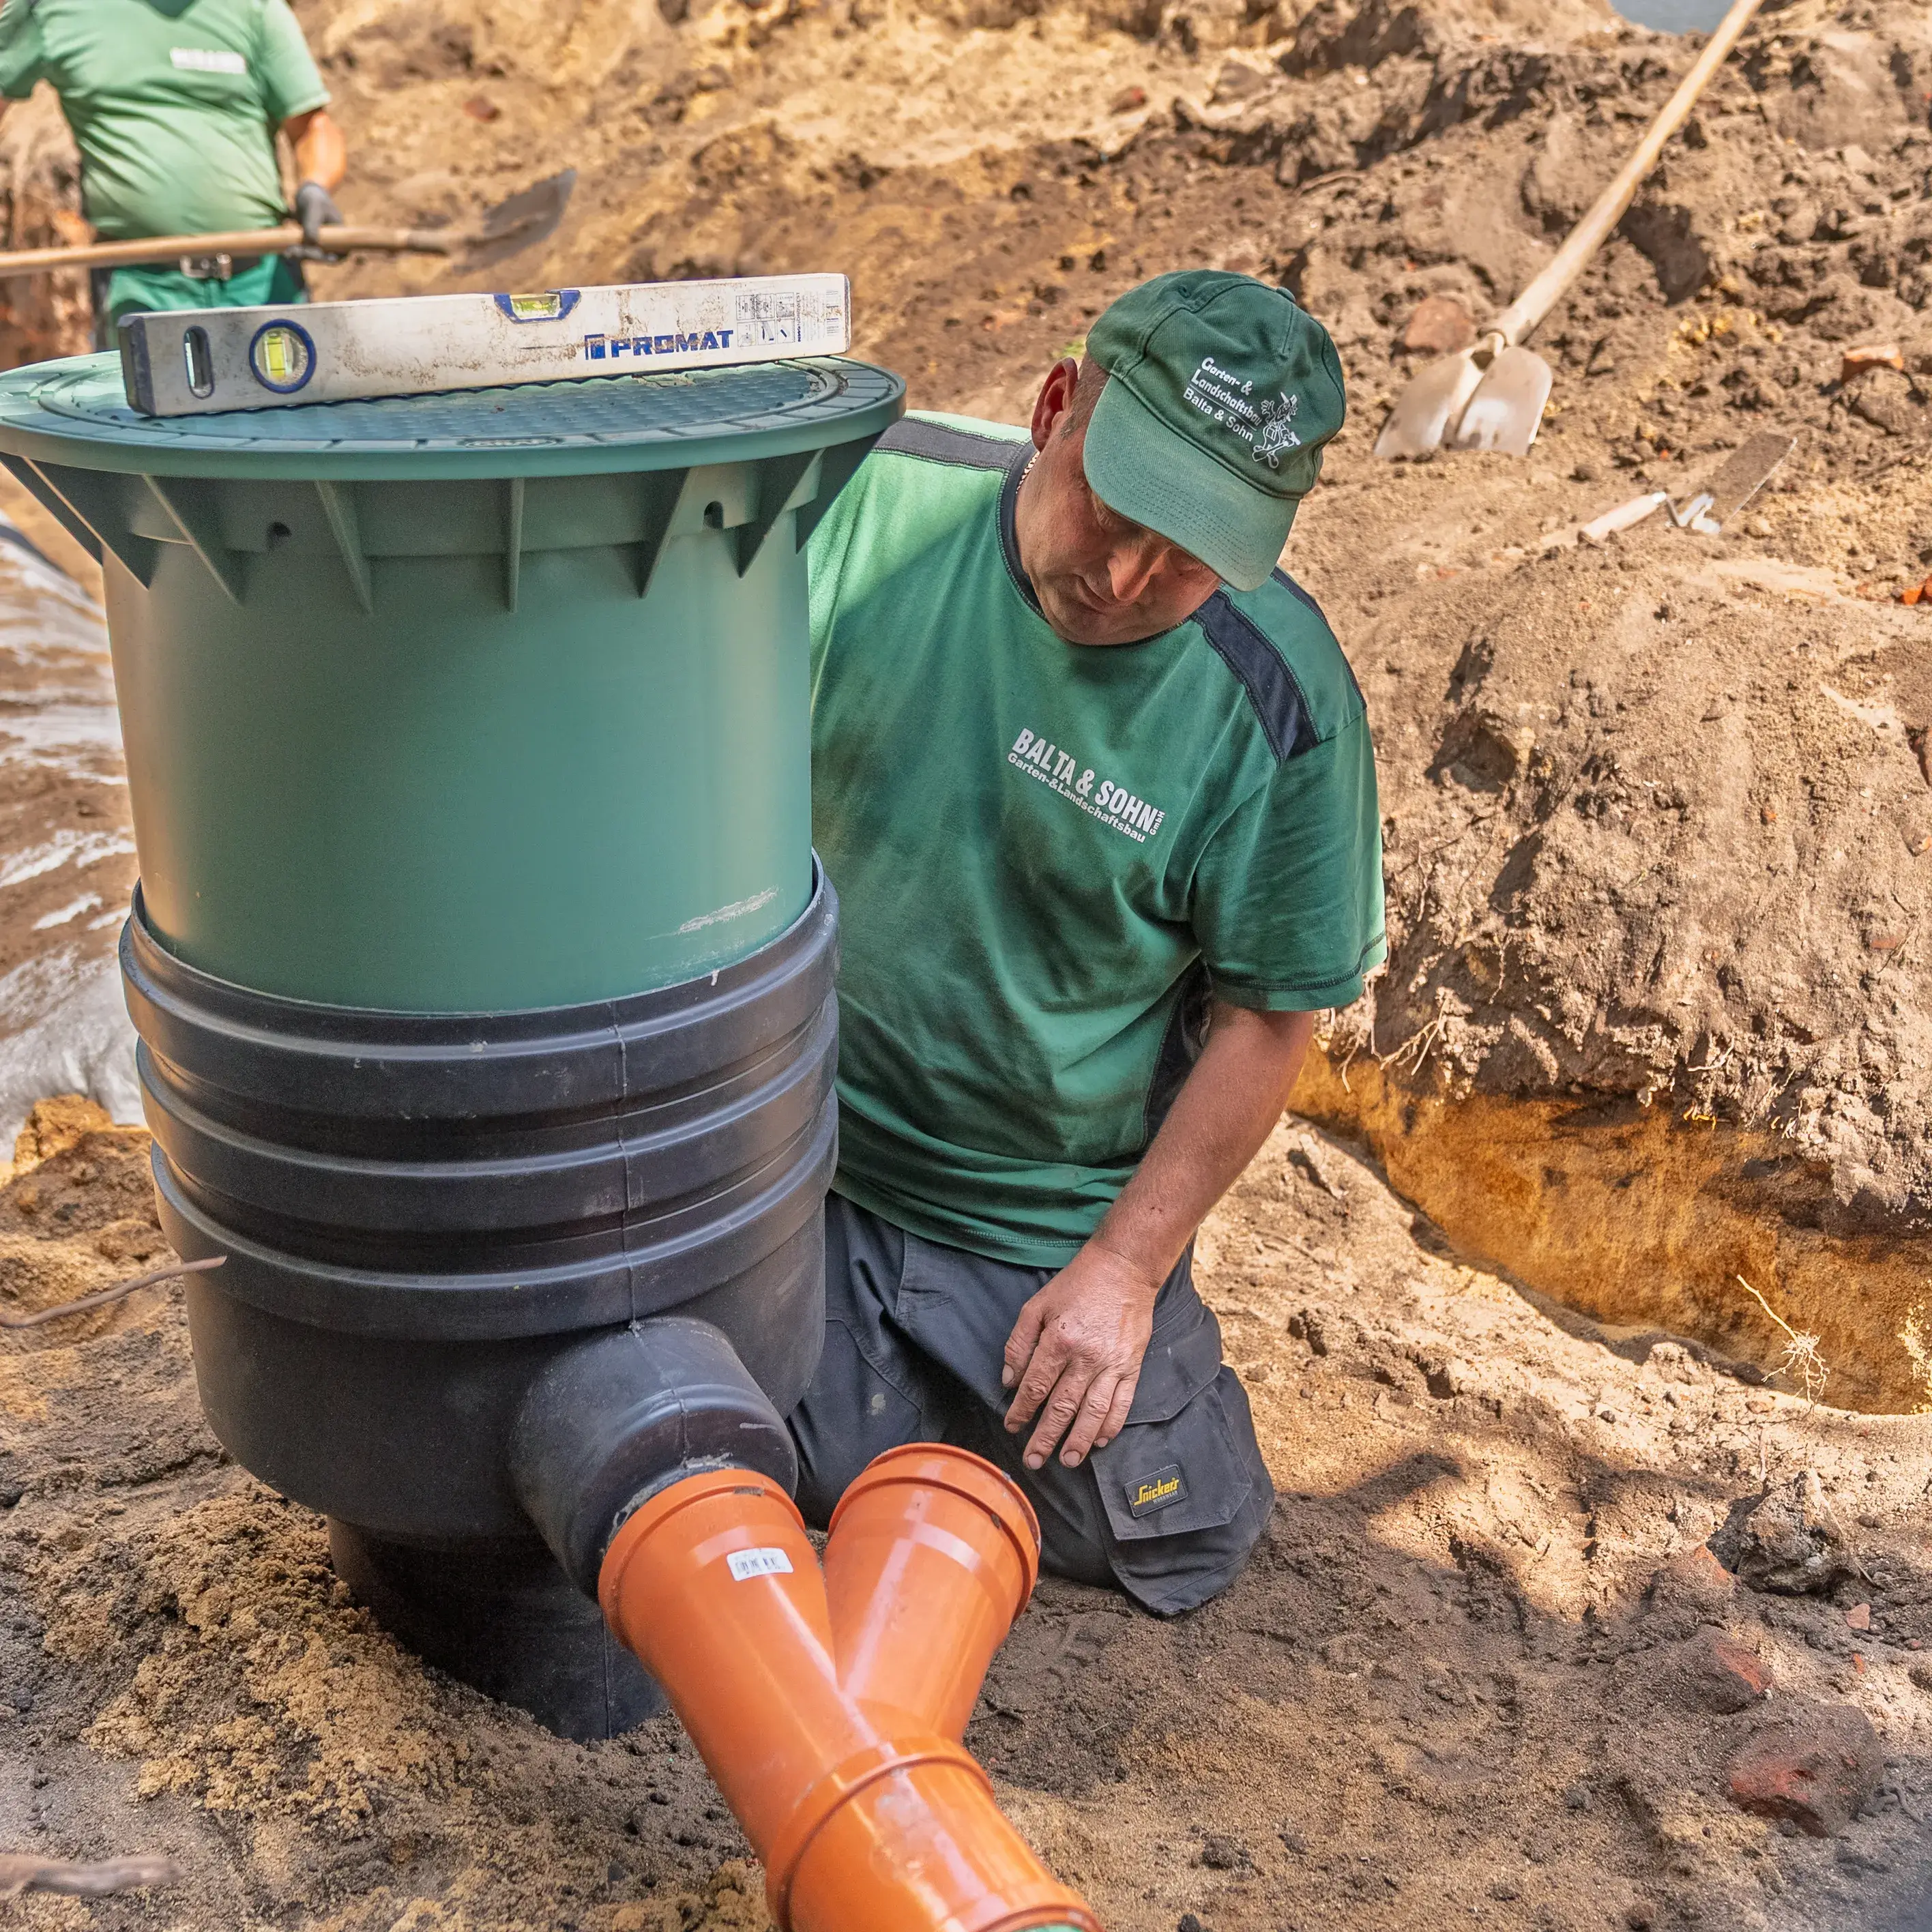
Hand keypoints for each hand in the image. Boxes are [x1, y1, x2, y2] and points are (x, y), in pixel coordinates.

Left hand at [292, 180, 342, 254]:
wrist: (307, 196)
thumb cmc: (315, 199)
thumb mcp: (314, 208)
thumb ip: (312, 224)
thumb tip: (311, 242)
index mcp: (342, 238)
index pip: (338, 255)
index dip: (326, 259)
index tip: (311, 254)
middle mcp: (334, 244)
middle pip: (323, 258)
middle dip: (308, 256)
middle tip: (293, 253)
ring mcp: (322, 245)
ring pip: (313, 256)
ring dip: (300, 256)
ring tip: (288, 253)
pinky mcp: (311, 244)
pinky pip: (305, 252)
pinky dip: (297, 252)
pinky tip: (286, 251)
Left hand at [1001, 1240, 1158, 1471]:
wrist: (1123, 1268)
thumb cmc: (1076, 1285)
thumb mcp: (1036, 1305)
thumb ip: (1019, 1344)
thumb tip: (1009, 1381)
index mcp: (1059, 1340)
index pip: (1036, 1386)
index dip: (1021, 1410)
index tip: (1012, 1426)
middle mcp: (1086, 1357)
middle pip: (1062, 1407)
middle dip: (1045, 1438)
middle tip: (1033, 1460)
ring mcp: (1112, 1364)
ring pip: (1093, 1413)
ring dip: (1078, 1441)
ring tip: (1067, 1461)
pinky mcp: (1132, 1365)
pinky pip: (1122, 1404)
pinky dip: (1110, 1426)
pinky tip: (1099, 1441)